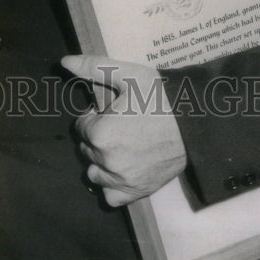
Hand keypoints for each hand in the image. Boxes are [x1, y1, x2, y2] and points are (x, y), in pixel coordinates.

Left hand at [61, 54, 186, 206]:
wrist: (194, 123)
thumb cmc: (159, 97)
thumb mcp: (126, 74)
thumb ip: (91, 67)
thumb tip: (64, 61)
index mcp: (100, 133)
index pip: (80, 127)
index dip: (94, 117)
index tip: (111, 113)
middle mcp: (107, 160)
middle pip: (86, 149)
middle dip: (97, 137)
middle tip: (119, 126)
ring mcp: (122, 179)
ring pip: (94, 173)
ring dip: (101, 161)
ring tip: (120, 146)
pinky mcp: (137, 192)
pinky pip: (110, 197)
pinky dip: (111, 186)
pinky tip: (121, 170)